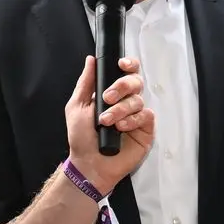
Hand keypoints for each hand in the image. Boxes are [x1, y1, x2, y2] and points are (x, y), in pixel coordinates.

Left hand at [65, 55, 154, 190]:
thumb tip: (91, 60)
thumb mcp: (77, 106)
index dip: (128, 64)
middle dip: (122, 85)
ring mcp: (137, 116)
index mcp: (112, 93)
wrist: (88, 163)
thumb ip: (85, 82)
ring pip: (138, 100)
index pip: (126, 72)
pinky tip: (121, 128)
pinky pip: (146, 116)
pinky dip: (132, 120)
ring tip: (106, 122)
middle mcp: (126, 102)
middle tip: (108, 97)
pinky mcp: (146, 130)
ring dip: (120, 109)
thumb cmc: (81, 137)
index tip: (121, 64)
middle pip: (136, 82)